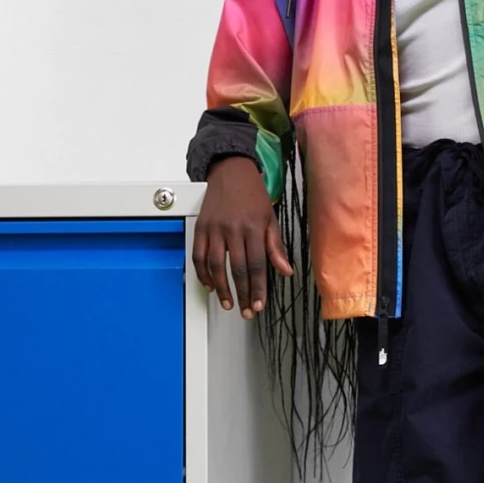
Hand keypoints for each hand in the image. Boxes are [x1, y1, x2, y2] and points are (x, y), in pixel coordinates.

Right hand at [191, 156, 294, 316]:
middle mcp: (233, 229)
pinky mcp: (200, 227)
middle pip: (237, 269)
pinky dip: (202, 273)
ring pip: (215, 265)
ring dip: (221, 288)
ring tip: (228, 303)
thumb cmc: (253, 195)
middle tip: (246, 311)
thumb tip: (286, 271)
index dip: (258, 288)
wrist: (230, 171)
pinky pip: (198, 255)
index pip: (257, 265)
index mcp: (253, 228)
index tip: (259, 305)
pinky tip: (209, 285)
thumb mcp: (270, 218)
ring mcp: (214, 229)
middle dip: (243, 294)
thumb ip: (276, 246)